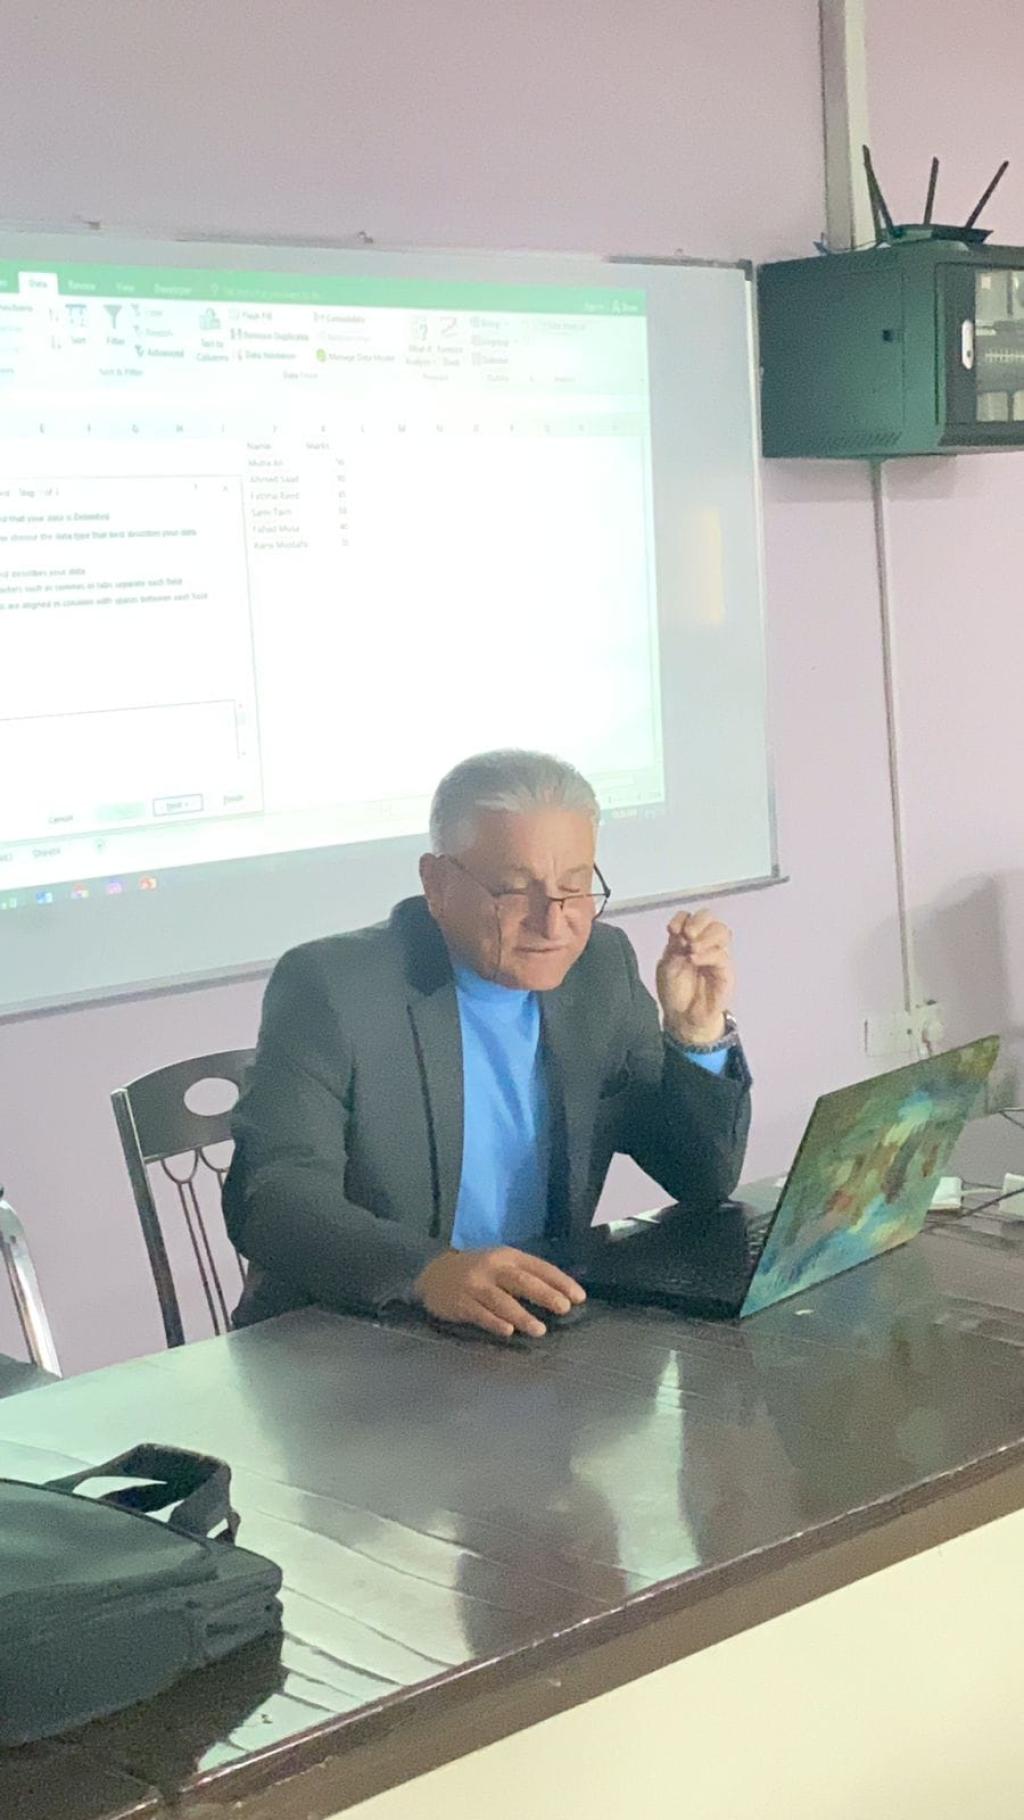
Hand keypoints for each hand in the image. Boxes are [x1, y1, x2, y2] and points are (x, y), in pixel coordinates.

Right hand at [413, 1246, 585, 1339]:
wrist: (432, 1274)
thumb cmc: (478, 1272)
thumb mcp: (501, 1265)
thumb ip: (526, 1276)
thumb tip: (561, 1294)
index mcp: (508, 1256)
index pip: (539, 1267)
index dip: (560, 1281)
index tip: (579, 1297)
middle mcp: (493, 1268)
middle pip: (522, 1282)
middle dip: (545, 1295)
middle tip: (564, 1308)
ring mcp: (475, 1285)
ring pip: (502, 1300)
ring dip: (522, 1315)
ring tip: (540, 1330)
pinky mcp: (461, 1303)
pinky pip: (480, 1314)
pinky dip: (494, 1322)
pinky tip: (508, 1332)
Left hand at [656, 909, 734, 1045]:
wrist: (683, 1017)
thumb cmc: (674, 992)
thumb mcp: (667, 966)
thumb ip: (674, 948)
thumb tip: (682, 931)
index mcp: (687, 939)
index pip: (690, 917)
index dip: (682, 918)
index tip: (672, 930)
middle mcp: (704, 943)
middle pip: (710, 919)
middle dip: (698, 922)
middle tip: (687, 934)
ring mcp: (717, 956)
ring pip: (721, 932)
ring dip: (705, 936)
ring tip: (691, 948)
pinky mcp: (725, 971)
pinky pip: (721, 956)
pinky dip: (707, 954)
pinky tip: (694, 959)